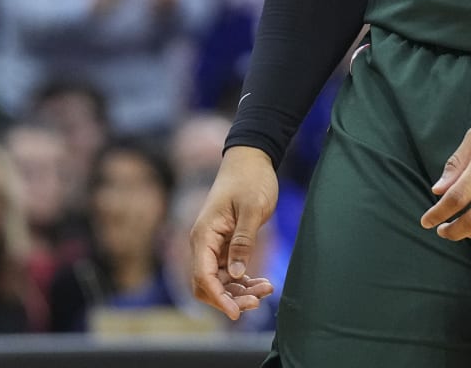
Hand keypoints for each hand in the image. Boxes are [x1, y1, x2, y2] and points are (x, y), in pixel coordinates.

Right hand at [189, 146, 277, 320]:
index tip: (237, 313)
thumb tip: (238, 274)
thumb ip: (243, 241)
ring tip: (267, 290)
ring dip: (239, 291)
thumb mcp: (252, 209)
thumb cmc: (251, 179)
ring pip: (220, 281)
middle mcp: (204, 243)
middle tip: (258, 302)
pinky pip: (229, 271)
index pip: (203, 276)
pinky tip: (264, 283)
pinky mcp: (225, 244)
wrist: (251, 159)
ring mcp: (213, 245)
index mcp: (204, 235)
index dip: (218, 298)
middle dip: (229, 298)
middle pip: (207, 284)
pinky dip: (244, 280)